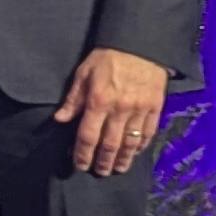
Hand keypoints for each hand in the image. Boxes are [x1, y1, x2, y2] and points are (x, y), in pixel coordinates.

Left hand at [57, 48, 171, 175]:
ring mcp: (139, 109)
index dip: (83, 154)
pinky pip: (148, 132)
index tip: (80, 165)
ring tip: (118, 169)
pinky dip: (141, 146)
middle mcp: (119, 109)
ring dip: (123, 159)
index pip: (88, 136)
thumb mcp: (83, 74)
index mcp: (98, 101)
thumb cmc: (107, 58)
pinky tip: (135, 152)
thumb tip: (60, 120)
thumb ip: (73, 99)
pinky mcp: (155, 107)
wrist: (139, 43)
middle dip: (103, 162)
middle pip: (110, 145)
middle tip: (99, 172)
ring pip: (130, 143)